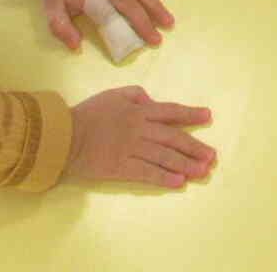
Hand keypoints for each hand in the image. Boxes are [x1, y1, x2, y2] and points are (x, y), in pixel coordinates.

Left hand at [39, 0, 178, 52]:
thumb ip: (61, 27)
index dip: (139, 26)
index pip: (124, 13)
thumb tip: (76, 45)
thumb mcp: (52, 9)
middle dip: (150, 20)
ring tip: (170, 20)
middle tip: (159, 38)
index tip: (149, 41)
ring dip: (158, 4)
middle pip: (138, 2)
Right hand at [66, 85, 214, 188]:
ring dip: (186, 164)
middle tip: (212, 156)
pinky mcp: (122, 168)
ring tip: (202, 171)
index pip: (171, 111)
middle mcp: (140, 129)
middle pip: (173, 138)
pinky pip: (147, 173)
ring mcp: (132, 150)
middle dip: (195, 147)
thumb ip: (136, 95)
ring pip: (165, 157)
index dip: (190, 114)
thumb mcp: (113, 94)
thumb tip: (152, 101)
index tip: (207, 117)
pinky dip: (164, 177)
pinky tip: (179, 182)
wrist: (64, 136)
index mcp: (139, 110)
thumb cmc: (88, 114)